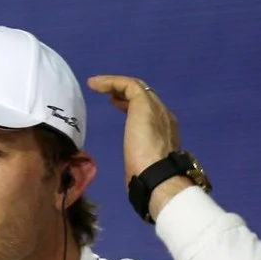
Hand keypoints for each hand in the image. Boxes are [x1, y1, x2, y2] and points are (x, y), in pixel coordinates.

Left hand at [87, 74, 189, 216]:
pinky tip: (96, 84)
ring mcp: (156, 109)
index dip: (131, 103)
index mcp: (165, 130)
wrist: (158, 177)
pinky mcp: (145, 106)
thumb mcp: (141, 164)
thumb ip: (139, 158)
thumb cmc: (147, 177)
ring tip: (96, 84)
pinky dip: (112, 82)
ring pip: (137, 87)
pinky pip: (129, 86)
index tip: (115, 103)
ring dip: (115, 84)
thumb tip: (134, 168)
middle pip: (145, 95)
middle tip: (107, 92)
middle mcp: (164, 116)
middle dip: (125, 90)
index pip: (150, 109)